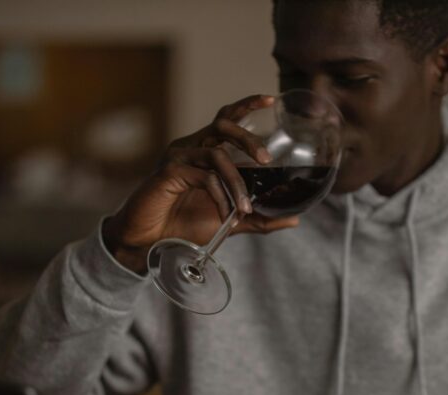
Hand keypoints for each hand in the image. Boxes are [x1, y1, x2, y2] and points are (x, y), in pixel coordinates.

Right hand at [102, 94, 300, 272]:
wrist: (152, 242)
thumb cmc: (185, 226)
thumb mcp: (231, 220)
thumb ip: (260, 218)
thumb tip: (295, 218)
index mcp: (204, 151)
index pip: (226, 119)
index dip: (247, 106)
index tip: (271, 99)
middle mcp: (191, 147)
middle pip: (223, 125)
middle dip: (248, 139)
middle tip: (266, 159)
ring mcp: (178, 157)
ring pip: (217, 155)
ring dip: (237, 183)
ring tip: (245, 209)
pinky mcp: (169, 172)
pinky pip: (204, 176)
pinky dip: (220, 195)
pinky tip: (225, 213)